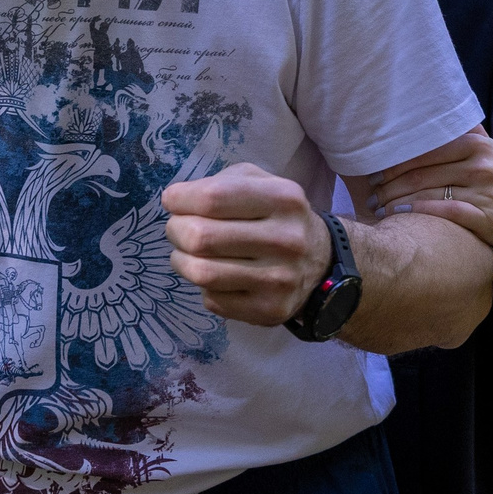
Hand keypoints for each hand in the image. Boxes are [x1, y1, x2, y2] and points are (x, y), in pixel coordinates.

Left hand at [161, 163, 331, 326]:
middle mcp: (286, 239)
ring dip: (181, 260)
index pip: (212, 198)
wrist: (320, 262)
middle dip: (176, 230)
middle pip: (200, 236)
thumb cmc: (276, 216)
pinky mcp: (270, 310)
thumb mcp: (260, 183)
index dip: (179, 199)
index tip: (172, 201)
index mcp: (283, 198)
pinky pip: (212, 300)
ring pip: (201, 272)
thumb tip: (177, 200)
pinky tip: (217, 276)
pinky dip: (204, 287)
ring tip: (187, 253)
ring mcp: (279, 279)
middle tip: (178, 229)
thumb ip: (220, 183)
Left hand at [360, 127, 492, 249]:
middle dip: (389, 187)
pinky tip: (398, 216)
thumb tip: (413, 110)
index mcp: (475, 143)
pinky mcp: (487, 217)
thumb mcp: (477, 148)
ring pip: (428, 195)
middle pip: (421, 175)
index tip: (373, 174)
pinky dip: (417, 214)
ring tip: (377, 209)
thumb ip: (453, 131)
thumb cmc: (485, 176)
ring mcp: (485, 192)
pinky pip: (445, 213)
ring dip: (396, 203)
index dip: (393, 164)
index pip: (423, 152)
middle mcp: (482, 164)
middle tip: (370, 195)